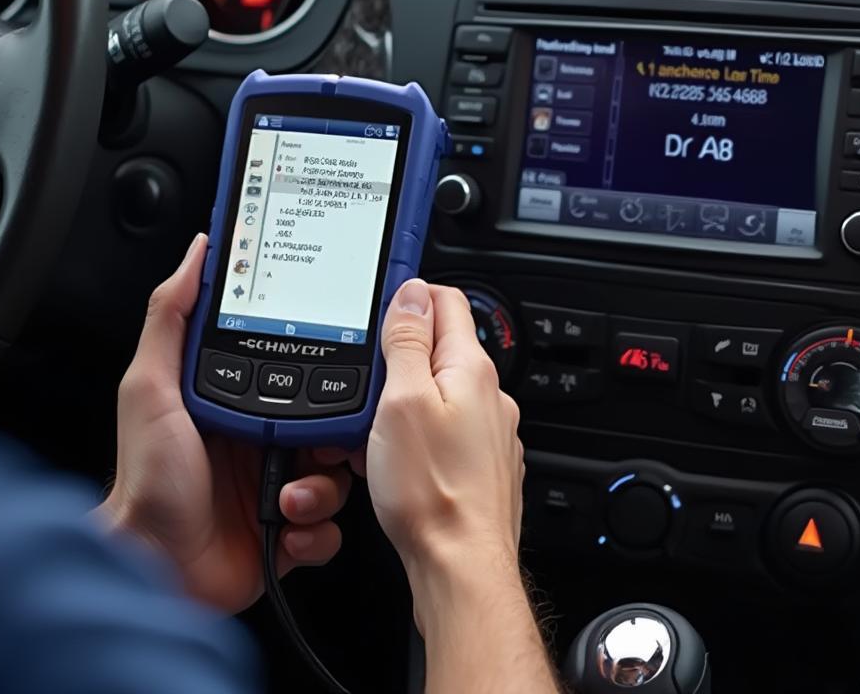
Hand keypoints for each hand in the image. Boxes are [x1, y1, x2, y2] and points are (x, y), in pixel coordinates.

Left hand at [97, 234, 350, 613]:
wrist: (154, 570)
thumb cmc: (146, 483)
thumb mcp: (151, 387)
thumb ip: (170, 318)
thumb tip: (196, 255)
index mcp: (239, 399)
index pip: (298, 367)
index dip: (326, 364)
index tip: (344, 362)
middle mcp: (262, 437)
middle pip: (331, 418)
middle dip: (338, 435)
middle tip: (322, 444)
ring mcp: (279, 482)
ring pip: (339, 470)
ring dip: (324, 487)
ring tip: (290, 494)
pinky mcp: (290, 527)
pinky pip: (331, 522)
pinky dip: (316, 528)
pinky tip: (286, 525)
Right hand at [363, 279, 524, 624]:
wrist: (460, 567)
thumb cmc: (433, 493)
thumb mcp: (402, 402)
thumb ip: (409, 342)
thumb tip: (412, 293)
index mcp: (471, 368)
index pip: (447, 300)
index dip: (411, 293)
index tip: (382, 302)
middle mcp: (489, 395)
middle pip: (443, 346)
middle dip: (404, 351)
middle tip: (369, 373)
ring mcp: (490, 431)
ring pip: (442, 392)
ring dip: (409, 396)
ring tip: (377, 423)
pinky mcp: (482, 464)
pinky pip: (448, 430)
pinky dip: (421, 432)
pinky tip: (398, 457)